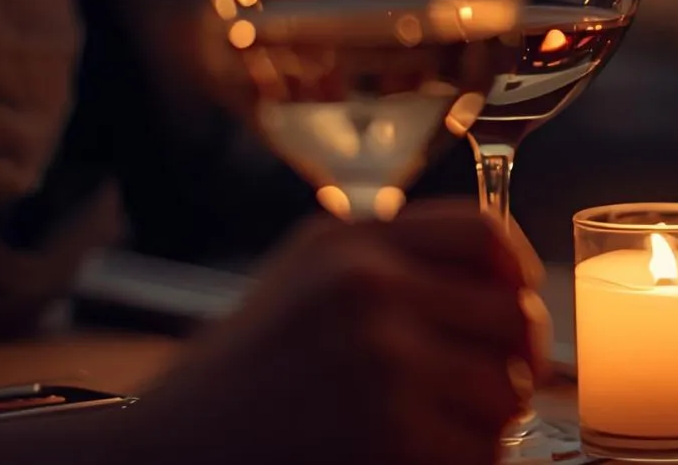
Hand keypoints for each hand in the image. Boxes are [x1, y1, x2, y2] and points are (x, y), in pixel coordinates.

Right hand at [122, 201, 546, 464]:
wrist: (161, 455)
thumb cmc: (241, 381)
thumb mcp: (304, 281)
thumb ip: (392, 262)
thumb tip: (504, 282)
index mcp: (350, 243)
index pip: (483, 234)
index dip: (516, 276)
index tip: (513, 314)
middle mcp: (368, 287)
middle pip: (512, 316)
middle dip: (508, 364)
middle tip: (478, 394)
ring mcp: (380, 359)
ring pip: (507, 391)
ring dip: (485, 425)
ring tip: (433, 434)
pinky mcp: (389, 433)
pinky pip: (480, 452)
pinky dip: (461, 464)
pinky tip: (413, 463)